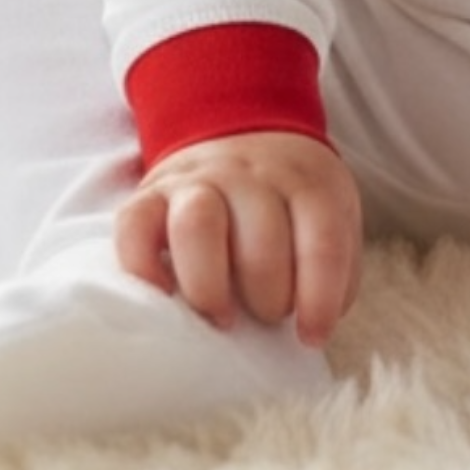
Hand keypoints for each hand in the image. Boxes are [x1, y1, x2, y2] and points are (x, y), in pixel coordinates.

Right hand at [115, 130, 362, 347]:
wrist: (241, 132)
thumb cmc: (289, 199)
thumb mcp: (331, 212)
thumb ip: (335, 264)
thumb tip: (313, 326)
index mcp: (307, 182)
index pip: (322, 240)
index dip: (320, 299)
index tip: (312, 337)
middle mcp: (252, 174)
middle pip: (261, 240)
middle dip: (268, 296)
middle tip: (266, 316)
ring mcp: (198, 179)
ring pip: (198, 225)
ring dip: (210, 286)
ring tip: (221, 317)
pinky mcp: (150, 193)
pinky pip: (134, 224)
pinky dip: (142, 267)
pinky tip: (164, 295)